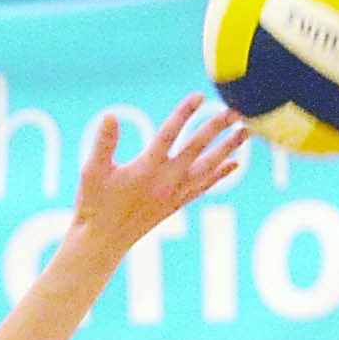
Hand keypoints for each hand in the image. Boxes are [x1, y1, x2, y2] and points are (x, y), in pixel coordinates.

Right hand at [64, 95, 252, 258]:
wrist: (103, 243)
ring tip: (246, 133)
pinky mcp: (176, 204)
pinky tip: (234, 163)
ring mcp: (174, 194)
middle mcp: (165, 181)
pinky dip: (219, 174)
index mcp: (146, 169)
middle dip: (216, 129)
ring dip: (228, 149)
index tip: (199, 96)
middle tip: (236, 111)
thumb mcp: (92, 171)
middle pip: (197, 149)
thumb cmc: (94, 204)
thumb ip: (104, 142)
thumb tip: (111, 114)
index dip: (184, 114)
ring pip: (207, 168)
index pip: (169, 135)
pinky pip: (203, 186)